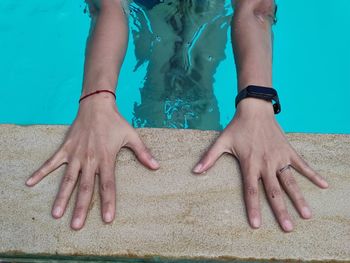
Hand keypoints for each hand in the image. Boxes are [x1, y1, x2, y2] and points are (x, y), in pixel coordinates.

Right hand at [25, 94, 159, 229]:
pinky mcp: (66, 148)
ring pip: (68, 179)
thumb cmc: (115, 122)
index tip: (107, 219)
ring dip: (61, 197)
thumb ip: (143, 153)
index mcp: (106, 158)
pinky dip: (41, 172)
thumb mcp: (132, 136)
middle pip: (85, 187)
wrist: (97, 105)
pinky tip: (30, 182)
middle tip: (76, 226)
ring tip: (56, 214)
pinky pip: (51, 162)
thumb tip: (156, 167)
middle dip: (81, 207)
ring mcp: (76, 155)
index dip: (108, 202)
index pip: (108, 185)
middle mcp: (90, 159)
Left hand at [192, 97, 328, 231]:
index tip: (257, 225)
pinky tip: (324, 185)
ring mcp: (279, 157)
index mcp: (250, 164)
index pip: (251, 191)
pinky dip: (313, 174)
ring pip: (290, 181)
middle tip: (288, 228)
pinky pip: (302, 164)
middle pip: (273, 191)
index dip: (253, 208)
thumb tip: (194, 171)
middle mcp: (266, 164)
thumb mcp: (221, 142)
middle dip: (281, 211)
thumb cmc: (237, 127)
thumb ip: (209, 158)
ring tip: (307, 215)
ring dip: (298, 198)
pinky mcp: (288, 151)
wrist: (254, 110)